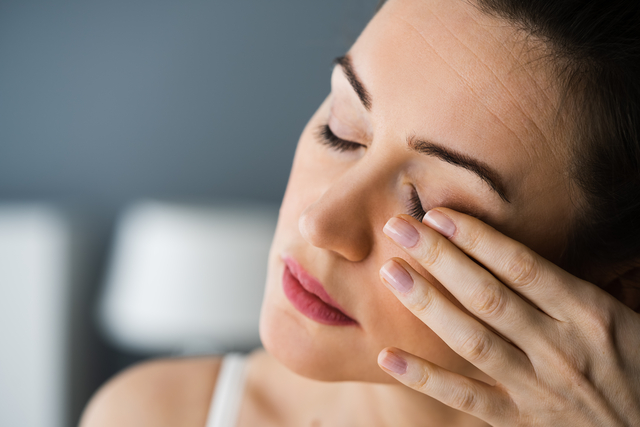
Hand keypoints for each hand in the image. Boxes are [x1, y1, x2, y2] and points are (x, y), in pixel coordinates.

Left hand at [377, 208, 639, 426]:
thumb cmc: (635, 366)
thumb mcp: (622, 319)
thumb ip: (571, 287)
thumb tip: (516, 250)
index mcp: (589, 314)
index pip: (521, 267)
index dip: (476, 238)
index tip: (437, 215)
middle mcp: (560, 348)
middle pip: (487, 295)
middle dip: (439, 257)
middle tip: (399, 227)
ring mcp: (538, 387)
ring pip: (472, 340)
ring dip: (427, 304)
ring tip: (391, 273)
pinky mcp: (520, 421)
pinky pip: (467, 398)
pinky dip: (425, 378)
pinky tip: (388, 355)